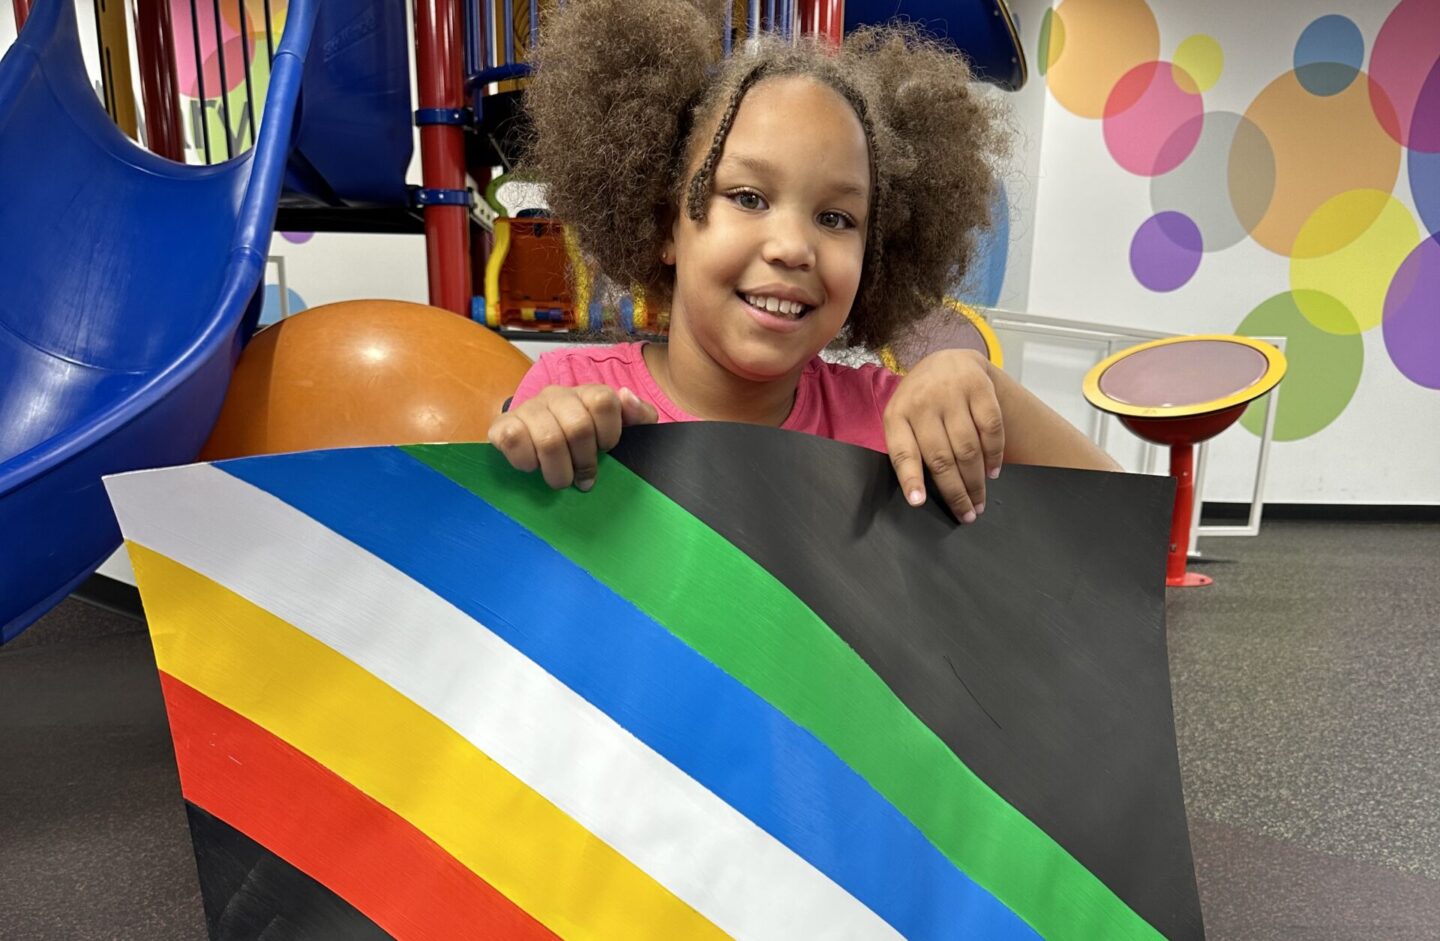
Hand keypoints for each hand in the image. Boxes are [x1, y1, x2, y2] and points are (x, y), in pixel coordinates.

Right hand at [487, 385, 657, 489]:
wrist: (535, 441)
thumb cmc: (585, 440)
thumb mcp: (621, 429)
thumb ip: (638, 416)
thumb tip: (627, 397)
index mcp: (587, 393)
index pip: (603, 402)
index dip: (608, 434)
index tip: (605, 451)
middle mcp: (557, 395)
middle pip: (577, 427)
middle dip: (584, 462)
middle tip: (583, 480)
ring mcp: (528, 408)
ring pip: (548, 439)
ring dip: (558, 471)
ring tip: (560, 480)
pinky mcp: (502, 425)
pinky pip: (514, 440)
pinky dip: (526, 462)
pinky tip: (532, 467)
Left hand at [883, 349, 1003, 522]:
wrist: (947, 359)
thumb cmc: (922, 401)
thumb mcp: (904, 418)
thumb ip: (908, 448)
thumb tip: (920, 494)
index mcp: (897, 414)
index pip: (902, 451)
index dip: (911, 478)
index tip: (918, 502)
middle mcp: (923, 402)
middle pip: (941, 458)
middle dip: (956, 492)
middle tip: (966, 513)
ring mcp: (952, 393)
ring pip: (967, 448)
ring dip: (976, 480)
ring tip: (979, 500)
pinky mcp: (979, 388)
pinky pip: (991, 429)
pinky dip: (994, 455)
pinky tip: (993, 472)